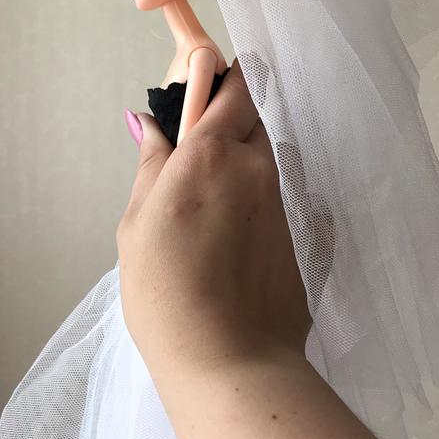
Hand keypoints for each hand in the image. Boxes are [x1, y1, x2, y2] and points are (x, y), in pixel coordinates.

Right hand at [117, 61, 311, 385]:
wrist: (232, 361)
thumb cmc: (167, 296)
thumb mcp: (137, 226)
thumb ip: (150, 166)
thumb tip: (150, 124)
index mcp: (210, 154)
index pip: (230, 81)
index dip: (213, 77)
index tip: (192, 90)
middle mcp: (256, 165)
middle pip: (252, 112)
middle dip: (225, 117)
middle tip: (192, 155)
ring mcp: (285, 198)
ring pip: (265, 153)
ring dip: (240, 159)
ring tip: (207, 209)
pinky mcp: (301, 231)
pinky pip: (276, 193)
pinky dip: (254, 197)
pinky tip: (229, 239)